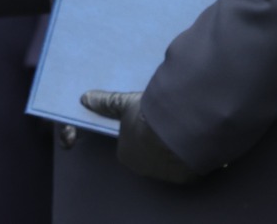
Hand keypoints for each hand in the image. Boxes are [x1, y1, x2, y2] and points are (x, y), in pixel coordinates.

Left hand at [80, 90, 199, 184]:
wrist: (179, 130)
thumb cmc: (147, 118)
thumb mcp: (125, 105)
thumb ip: (106, 103)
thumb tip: (84, 99)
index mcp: (126, 155)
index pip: (129, 145)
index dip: (138, 131)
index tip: (147, 120)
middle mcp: (143, 169)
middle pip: (148, 154)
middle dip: (155, 141)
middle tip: (165, 122)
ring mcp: (165, 175)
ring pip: (167, 160)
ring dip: (172, 148)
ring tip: (180, 128)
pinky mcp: (185, 177)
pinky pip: (185, 165)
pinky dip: (188, 154)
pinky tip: (192, 139)